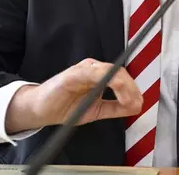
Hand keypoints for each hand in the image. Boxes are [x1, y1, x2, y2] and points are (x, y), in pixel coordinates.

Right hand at [5, 59, 142, 133]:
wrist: (39, 110)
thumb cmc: (64, 107)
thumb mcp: (96, 110)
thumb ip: (115, 108)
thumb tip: (136, 107)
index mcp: (99, 76)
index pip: (122, 77)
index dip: (133, 88)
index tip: (139, 102)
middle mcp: (93, 69)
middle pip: (118, 72)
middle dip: (131, 88)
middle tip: (136, 102)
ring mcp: (83, 70)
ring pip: (109, 70)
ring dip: (122, 84)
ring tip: (128, 99)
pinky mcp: (72, 74)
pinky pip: (91, 73)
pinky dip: (105, 79)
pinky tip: (114, 89)